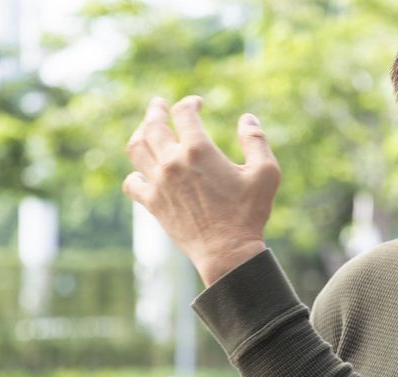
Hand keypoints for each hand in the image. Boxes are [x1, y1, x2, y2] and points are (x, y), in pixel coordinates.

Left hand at [122, 95, 281, 284]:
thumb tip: (247, 118)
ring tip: (144, 130)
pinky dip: (134, 173)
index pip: (184, 112)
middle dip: (156, 110)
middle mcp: (173, 162)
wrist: (227, 252)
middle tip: (158, 105)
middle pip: (153, 124)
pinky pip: (132, 182)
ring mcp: (158, 183)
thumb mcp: (266, 173)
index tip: (197, 104)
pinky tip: (142, 171)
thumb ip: (257, 140)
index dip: (190, 103)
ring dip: (140, 134)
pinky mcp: (153, 204)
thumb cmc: (249, 214)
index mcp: (198, 149)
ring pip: (137, 148)